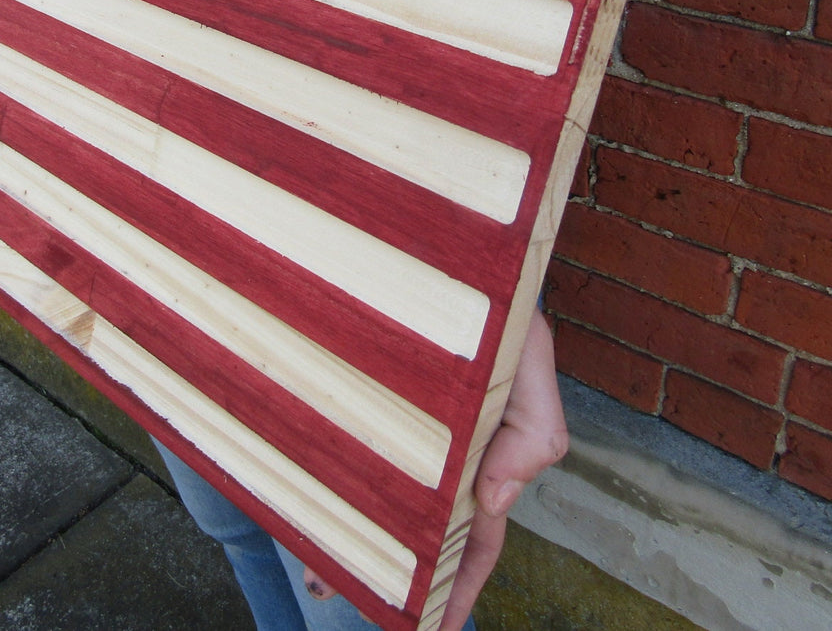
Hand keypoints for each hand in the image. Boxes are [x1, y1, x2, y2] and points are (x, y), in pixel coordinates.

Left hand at [302, 311, 567, 628]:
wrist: (441, 238)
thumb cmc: (498, 300)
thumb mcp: (531, 356)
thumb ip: (534, 429)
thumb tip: (490, 502)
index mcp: (487, 450)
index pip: (478, 535)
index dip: (459, 585)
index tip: (434, 626)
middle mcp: (441, 447)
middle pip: (419, 529)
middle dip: (393, 574)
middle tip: (343, 598)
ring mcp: (401, 423)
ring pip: (377, 494)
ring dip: (351, 532)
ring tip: (315, 572)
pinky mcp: (361, 392)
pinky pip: (345, 445)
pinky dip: (326, 473)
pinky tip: (298, 495)